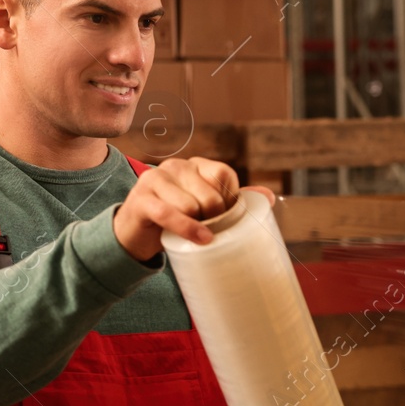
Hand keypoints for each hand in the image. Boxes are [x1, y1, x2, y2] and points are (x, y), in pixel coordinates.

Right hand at [112, 156, 274, 261]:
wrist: (134, 235)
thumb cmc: (175, 221)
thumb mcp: (204, 209)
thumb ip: (233, 202)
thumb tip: (270, 197)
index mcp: (194, 165)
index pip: (224, 174)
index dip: (230, 199)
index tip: (227, 217)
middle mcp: (175, 166)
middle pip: (211, 194)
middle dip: (216, 218)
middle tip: (211, 232)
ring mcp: (155, 180)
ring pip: (193, 206)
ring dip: (199, 227)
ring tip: (196, 237)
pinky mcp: (141, 199)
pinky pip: (169, 214)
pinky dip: (188, 229)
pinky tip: (202, 240)